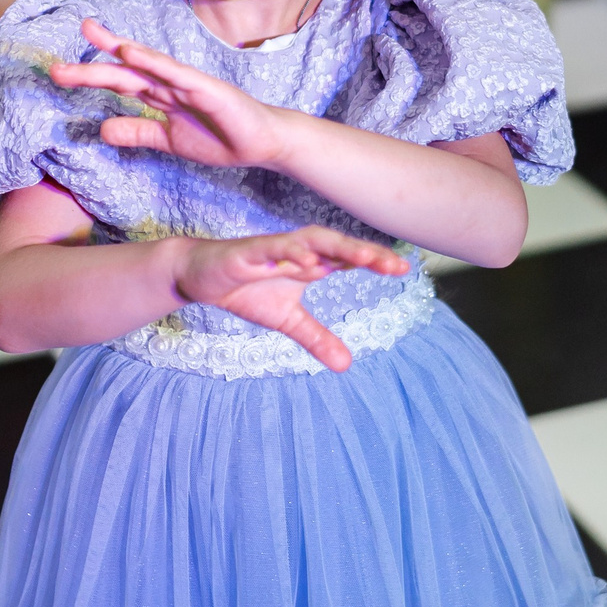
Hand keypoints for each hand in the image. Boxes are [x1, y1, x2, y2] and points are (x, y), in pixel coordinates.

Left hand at [50, 17, 295, 170]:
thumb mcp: (169, 141)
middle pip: (123, 72)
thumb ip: (139, 132)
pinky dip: (151, 62)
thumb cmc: (222, 138)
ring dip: (116, 50)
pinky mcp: (206, 88)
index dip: (91, 75)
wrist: (264, 143)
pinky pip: (173, 73)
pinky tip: (129, 52)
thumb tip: (102, 129)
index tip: (60, 70)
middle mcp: (169, 84)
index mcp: (160, 96)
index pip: (119, 82)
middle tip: (55, 67)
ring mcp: (187, 83)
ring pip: (144, 64)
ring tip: (90, 34)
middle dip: (90, 68)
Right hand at [175, 227, 410, 371]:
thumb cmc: (248, 290)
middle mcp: (297, 251)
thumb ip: (316, 338)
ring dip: (337, 247)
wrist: (202, 277)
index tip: (404, 270)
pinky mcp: (248, 253)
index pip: (347, 259)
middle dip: (364, 253)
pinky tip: (308, 260)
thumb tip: (346, 365)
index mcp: (309, 262)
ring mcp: (273, 249)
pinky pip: (272, 249)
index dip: (374, 262)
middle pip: (337, 246)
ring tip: (363, 257)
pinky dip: (290, 252)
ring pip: (310, 242)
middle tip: (393, 265)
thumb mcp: (287, 320)